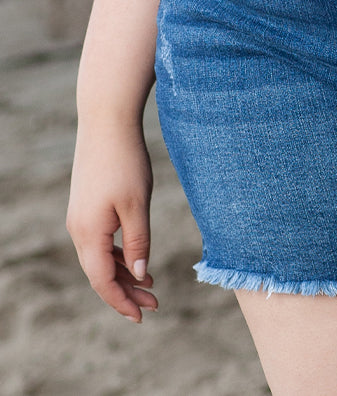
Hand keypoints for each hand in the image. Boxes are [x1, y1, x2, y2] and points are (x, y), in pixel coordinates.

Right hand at [67, 121, 157, 322]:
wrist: (106, 122)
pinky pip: (100, 241)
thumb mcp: (137, 204)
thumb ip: (138, 242)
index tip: (143, 316)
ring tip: (149, 284)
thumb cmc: (125, 162)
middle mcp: (78, 230)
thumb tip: (140, 275)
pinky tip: (135, 257)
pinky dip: (117, 254)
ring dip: (123, 273)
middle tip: (155, 303)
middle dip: (126, 291)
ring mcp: (80, 218)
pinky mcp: (86, 206)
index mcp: (89, 234)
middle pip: (100, 273)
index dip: (122, 302)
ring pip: (100, 257)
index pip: (102, 281)